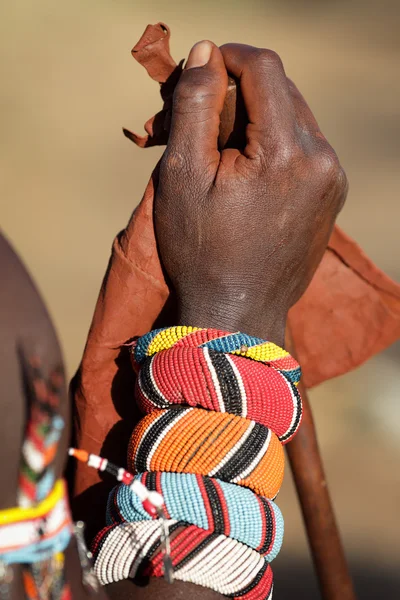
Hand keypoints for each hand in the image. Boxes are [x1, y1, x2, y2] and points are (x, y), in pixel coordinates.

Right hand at [154, 41, 347, 345]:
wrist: (236, 316)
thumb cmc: (201, 252)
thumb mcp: (183, 176)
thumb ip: (195, 106)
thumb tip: (207, 53)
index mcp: (288, 152)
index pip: (263, 68)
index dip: (226, 58)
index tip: (197, 74)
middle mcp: (323, 160)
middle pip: (279, 91)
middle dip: (235, 94)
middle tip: (195, 122)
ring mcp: (332, 181)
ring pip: (291, 119)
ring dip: (252, 121)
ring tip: (214, 154)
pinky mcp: (330, 197)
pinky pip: (300, 149)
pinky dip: (269, 146)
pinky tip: (241, 174)